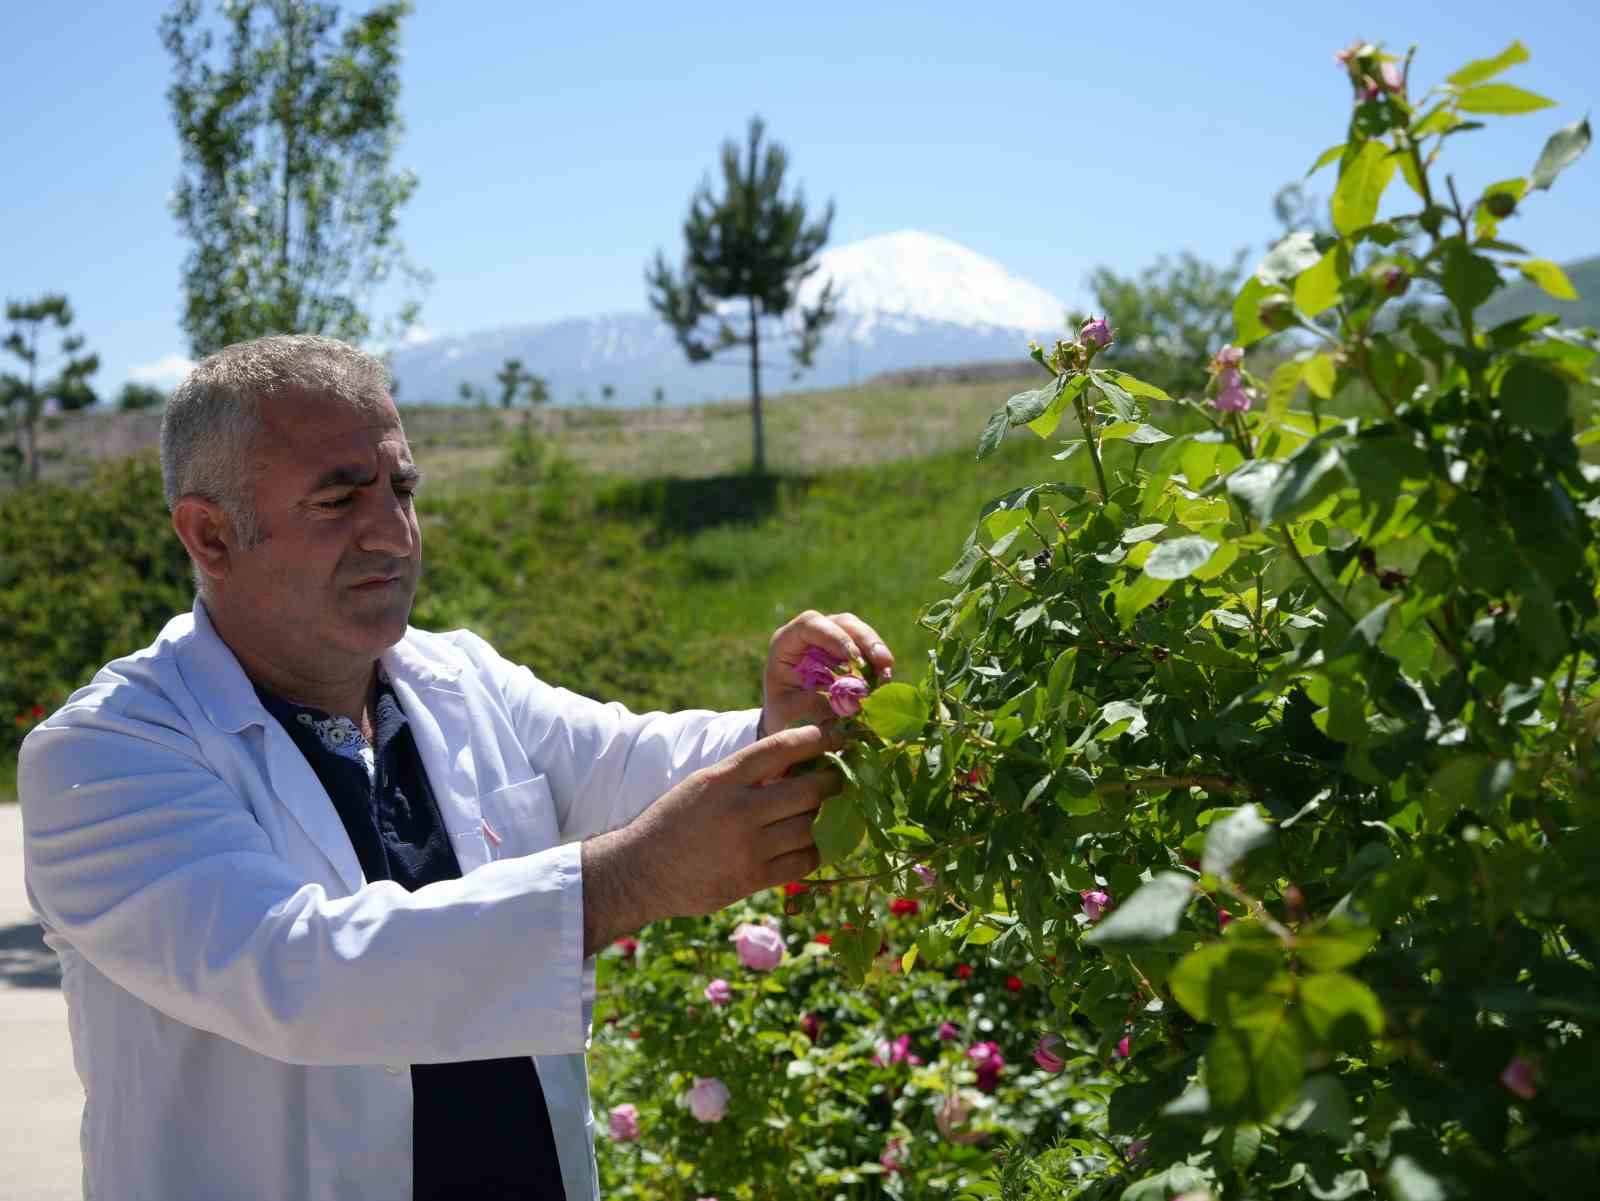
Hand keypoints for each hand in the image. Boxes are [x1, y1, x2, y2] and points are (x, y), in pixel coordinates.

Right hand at [580, 724, 843, 951]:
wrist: (641, 872)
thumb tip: (795, 764)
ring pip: (810, 827)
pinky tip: (810, 846)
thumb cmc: (674, 822)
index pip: (780, 748)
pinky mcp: (752, 879)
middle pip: (809, 791)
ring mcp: (748, 846)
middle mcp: (739, 809)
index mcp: (724, 778)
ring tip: (823, 814)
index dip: (816, 739)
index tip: (837, 738)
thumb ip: (743, 775)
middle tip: (840, 780)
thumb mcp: (703, 785)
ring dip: (823, 820)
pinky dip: (813, 852)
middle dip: (832, 783)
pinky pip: (802, 862)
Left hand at [761, 609, 894, 733]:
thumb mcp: (785, 709)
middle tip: (884, 661)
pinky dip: (878, 664)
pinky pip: (867, 650)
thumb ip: (810, 703)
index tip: (854, 659)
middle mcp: (811, 634)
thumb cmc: (780, 711)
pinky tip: (885, 679)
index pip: (811, 624)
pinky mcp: (849, 652)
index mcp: (787, 641)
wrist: (786, 718)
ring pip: (859, 632)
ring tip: (888, 672)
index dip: (835, 637)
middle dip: (865, 640)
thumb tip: (848, 701)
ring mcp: (832, 640)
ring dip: (876, 650)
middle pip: (842, 623)